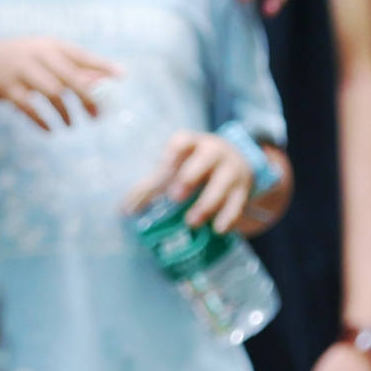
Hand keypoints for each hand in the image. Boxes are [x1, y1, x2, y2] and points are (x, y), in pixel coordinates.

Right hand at [0, 35, 120, 132]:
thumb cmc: (20, 62)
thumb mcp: (43, 58)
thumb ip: (70, 68)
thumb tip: (102, 83)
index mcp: (50, 45)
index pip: (81, 55)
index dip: (102, 66)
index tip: (122, 76)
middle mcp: (38, 54)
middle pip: (71, 77)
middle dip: (89, 98)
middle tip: (98, 117)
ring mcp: (21, 70)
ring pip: (53, 93)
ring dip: (66, 113)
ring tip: (72, 126)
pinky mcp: (6, 88)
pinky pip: (29, 107)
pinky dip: (42, 120)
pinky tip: (51, 130)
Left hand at [139, 131, 256, 236]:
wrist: (238, 165)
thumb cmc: (197, 167)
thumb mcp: (179, 167)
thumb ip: (154, 185)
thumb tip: (126, 209)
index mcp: (194, 144)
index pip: (183, 141)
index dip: (172, 154)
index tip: (162, 170)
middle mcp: (215, 153)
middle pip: (206, 159)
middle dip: (190, 177)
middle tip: (175, 197)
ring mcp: (232, 171)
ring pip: (222, 184)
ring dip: (207, 203)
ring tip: (191, 222)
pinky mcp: (243, 191)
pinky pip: (237, 204)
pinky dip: (228, 217)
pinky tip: (218, 229)